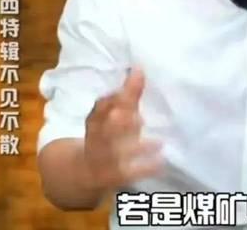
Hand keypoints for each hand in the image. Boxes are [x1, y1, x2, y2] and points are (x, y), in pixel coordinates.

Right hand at [83, 67, 162, 190]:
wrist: (85, 173)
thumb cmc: (107, 135)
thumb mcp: (115, 114)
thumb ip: (128, 94)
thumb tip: (139, 68)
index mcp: (95, 121)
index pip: (99, 110)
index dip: (112, 101)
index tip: (132, 90)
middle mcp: (95, 140)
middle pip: (105, 132)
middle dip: (120, 124)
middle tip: (141, 118)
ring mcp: (102, 160)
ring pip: (114, 155)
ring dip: (136, 148)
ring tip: (159, 143)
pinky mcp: (112, 177)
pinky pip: (128, 174)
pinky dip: (144, 169)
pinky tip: (161, 163)